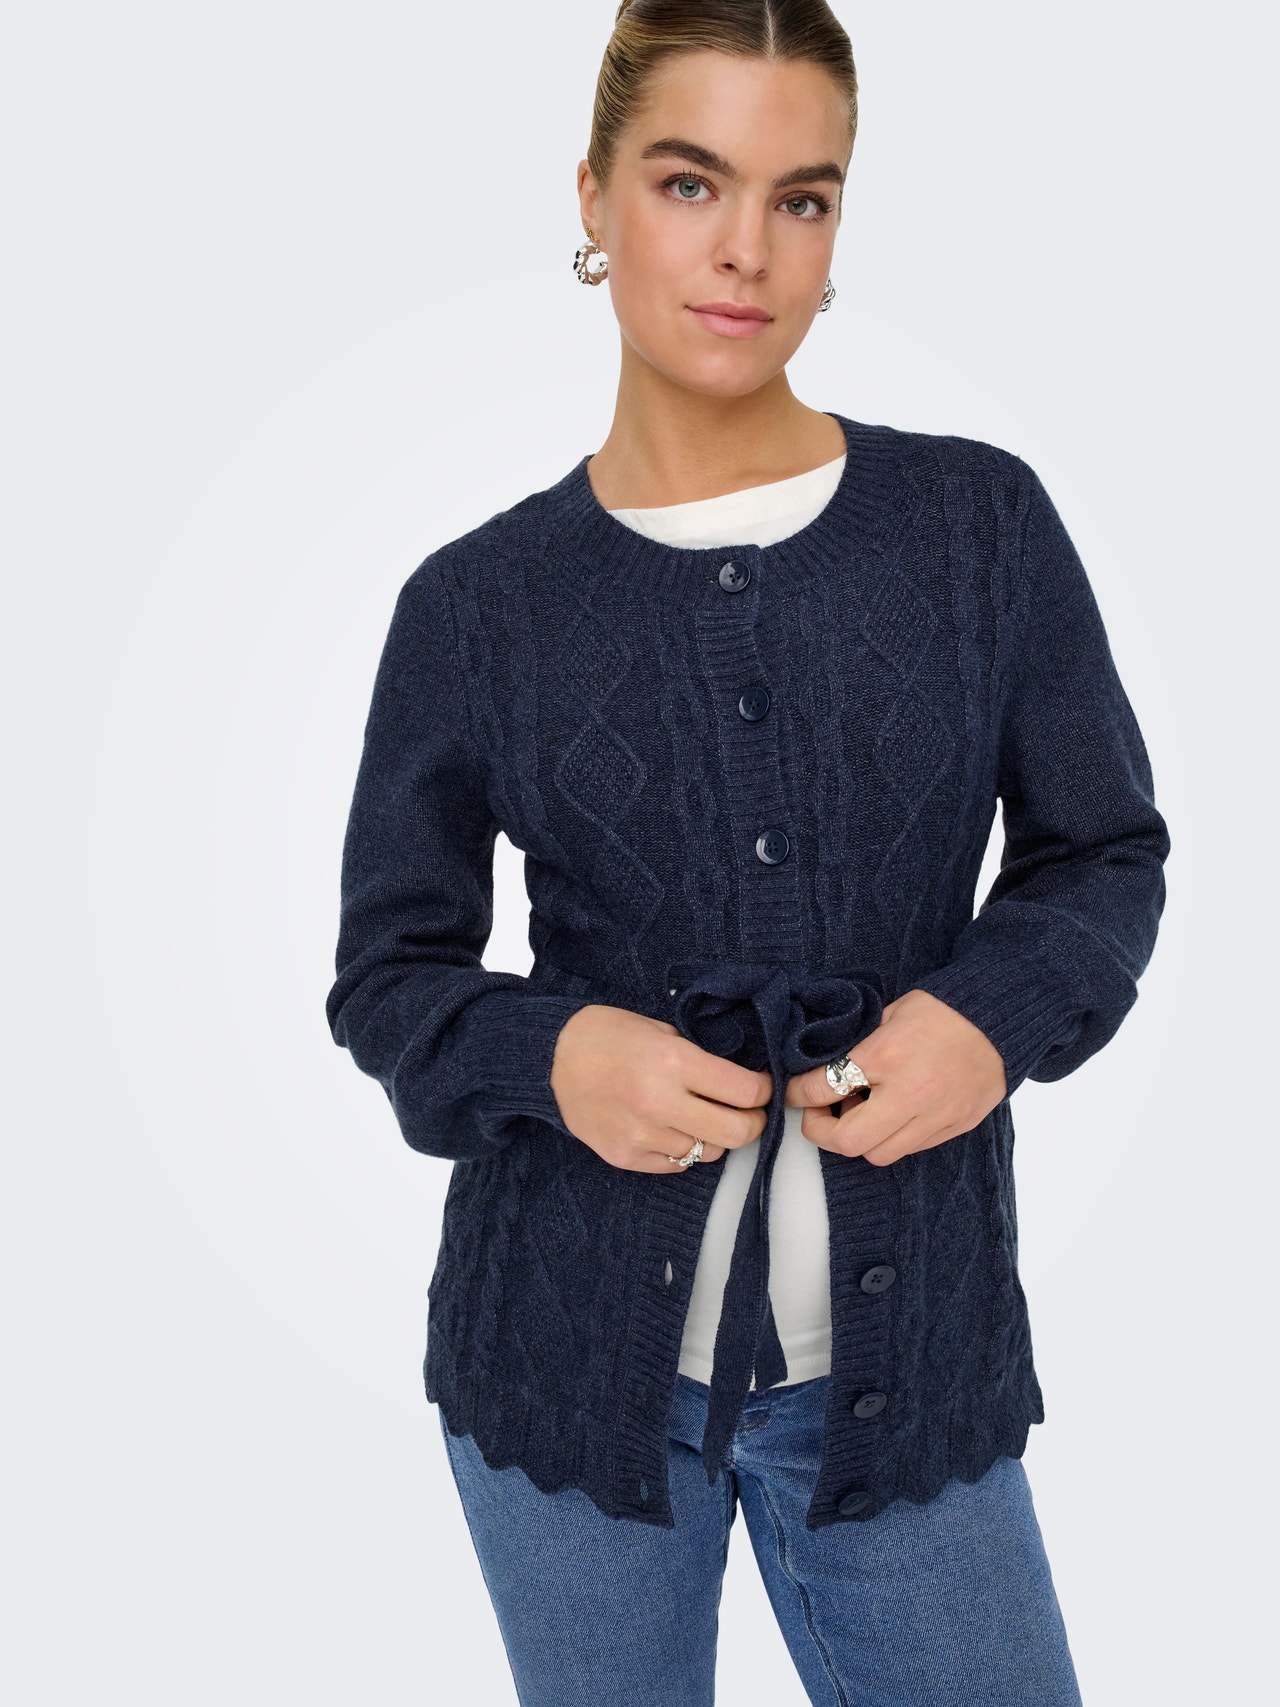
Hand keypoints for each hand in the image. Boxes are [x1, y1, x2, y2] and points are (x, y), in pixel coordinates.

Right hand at [550, 1004, 772, 1172]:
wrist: (550, 1059)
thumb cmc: (607, 1035)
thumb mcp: (659, 1030)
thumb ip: (698, 1056)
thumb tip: (738, 1080)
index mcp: (673, 1062)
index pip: (744, 1091)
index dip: (763, 1091)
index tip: (762, 1088)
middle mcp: (660, 1102)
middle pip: (736, 1132)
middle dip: (752, 1123)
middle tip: (750, 1113)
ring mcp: (641, 1135)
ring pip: (708, 1152)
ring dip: (714, 1136)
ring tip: (701, 1116)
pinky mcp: (626, 1157)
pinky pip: (677, 1164)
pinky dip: (683, 1149)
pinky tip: (671, 1127)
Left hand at [785, 989, 1006, 1166]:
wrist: (999, 1020)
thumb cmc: (941, 1011)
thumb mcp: (888, 1014)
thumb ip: (857, 1043)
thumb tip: (822, 1066)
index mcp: (886, 1055)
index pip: (824, 1087)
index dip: (799, 1093)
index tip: (795, 1091)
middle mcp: (910, 1092)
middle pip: (848, 1140)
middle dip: (822, 1131)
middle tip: (818, 1114)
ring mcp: (935, 1115)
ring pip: (880, 1154)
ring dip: (860, 1139)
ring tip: (859, 1113)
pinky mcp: (954, 1127)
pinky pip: (910, 1149)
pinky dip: (892, 1138)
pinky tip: (890, 1115)